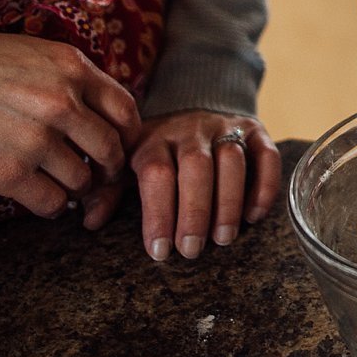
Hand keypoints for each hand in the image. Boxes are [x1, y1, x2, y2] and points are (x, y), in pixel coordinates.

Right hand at [0, 24, 141, 218]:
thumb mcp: (39, 55)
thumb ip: (76, 82)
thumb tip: (106, 119)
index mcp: (73, 69)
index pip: (125, 111)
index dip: (127, 135)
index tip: (120, 147)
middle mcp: (62, 103)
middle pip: (111, 151)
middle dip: (109, 170)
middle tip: (98, 176)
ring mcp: (36, 140)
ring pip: (83, 182)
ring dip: (78, 189)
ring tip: (63, 183)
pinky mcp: (8, 173)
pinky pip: (52, 204)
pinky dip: (53, 206)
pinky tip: (43, 196)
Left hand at [78, 110, 283, 260]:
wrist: (193, 106)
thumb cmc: (157, 151)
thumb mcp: (127, 164)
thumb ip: (108, 190)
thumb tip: (90, 221)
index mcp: (153, 138)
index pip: (156, 172)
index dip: (158, 212)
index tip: (159, 251)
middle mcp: (189, 130)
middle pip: (195, 166)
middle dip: (194, 212)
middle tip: (191, 251)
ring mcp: (224, 128)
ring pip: (232, 160)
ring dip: (228, 201)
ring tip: (223, 239)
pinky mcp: (255, 131)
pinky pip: (266, 154)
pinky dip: (264, 185)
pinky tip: (254, 216)